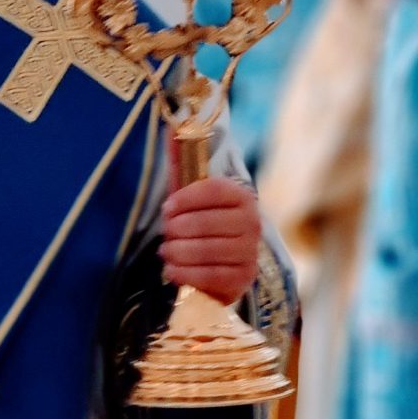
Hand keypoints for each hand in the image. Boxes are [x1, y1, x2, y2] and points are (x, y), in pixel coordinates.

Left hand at [161, 175, 260, 303]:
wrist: (226, 264)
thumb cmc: (206, 226)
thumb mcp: (196, 201)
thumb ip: (183, 174)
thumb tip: (168, 140)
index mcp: (242, 198)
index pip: (213, 190)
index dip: (185, 198)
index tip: (166, 209)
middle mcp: (252, 223)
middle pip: (206, 222)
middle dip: (177, 229)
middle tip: (165, 234)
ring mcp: (250, 252)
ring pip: (206, 250)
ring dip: (178, 252)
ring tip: (166, 252)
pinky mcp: (243, 278)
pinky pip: (210, 276)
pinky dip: (185, 274)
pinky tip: (171, 270)